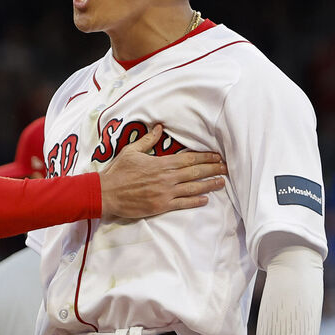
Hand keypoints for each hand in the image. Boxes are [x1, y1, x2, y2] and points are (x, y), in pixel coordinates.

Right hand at [99, 124, 225, 219]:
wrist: (106, 193)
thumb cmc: (118, 172)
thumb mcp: (131, 151)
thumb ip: (148, 140)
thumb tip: (159, 128)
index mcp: (161, 163)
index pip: (189, 159)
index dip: (205, 157)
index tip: (217, 156)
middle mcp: (166, 178)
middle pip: (195, 172)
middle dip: (213, 169)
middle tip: (227, 168)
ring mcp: (165, 193)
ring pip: (193, 188)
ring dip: (209, 185)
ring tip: (222, 182)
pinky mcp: (161, 206)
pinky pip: (183, 203)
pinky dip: (195, 201)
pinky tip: (205, 199)